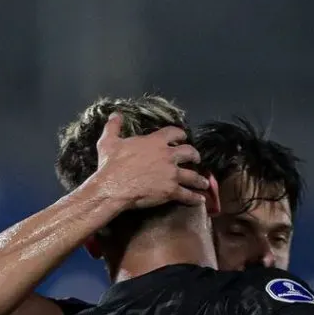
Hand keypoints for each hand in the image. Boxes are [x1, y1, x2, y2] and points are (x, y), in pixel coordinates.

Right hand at [94, 113, 210, 209]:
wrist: (113, 187)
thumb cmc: (111, 164)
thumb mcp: (109, 141)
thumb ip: (114, 126)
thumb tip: (115, 114)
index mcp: (155, 142)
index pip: (173, 132)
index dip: (180, 134)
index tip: (183, 137)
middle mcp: (168, 156)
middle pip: (189, 152)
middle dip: (195, 155)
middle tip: (196, 159)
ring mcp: (171, 174)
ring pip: (193, 176)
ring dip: (200, 179)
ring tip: (205, 183)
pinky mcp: (171, 191)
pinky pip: (187, 195)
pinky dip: (195, 198)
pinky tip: (201, 200)